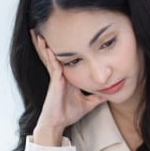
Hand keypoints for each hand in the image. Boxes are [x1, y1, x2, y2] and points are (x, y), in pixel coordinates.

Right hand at [31, 30, 105, 145]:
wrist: (58, 123)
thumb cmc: (69, 113)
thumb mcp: (88, 103)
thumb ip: (97, 97)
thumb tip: (108, 94)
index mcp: (67, 77)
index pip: (66, 58)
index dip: (65, 48)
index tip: (68, 35)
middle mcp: (60, 74)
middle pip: (54, 54)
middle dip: (51, 42)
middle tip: (46, 27)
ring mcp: (56, 77)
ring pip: (50, 56)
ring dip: (45, 45)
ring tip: (40, 32)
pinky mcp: (54, 81)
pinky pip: (52, 65)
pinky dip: (49, 55)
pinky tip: (47, 46)